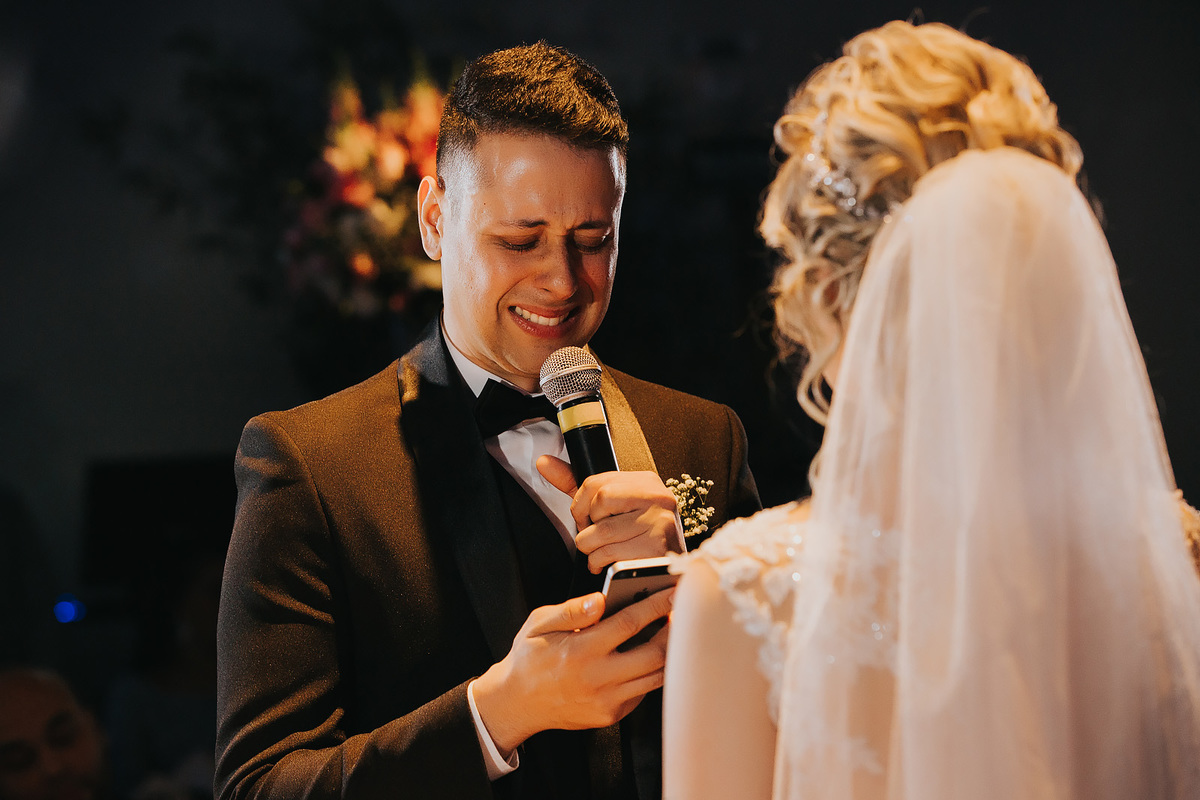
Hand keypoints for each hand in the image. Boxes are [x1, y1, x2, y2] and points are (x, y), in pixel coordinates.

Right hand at [471, 587, 673, 756]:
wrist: (517, 703)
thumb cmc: (529, 658)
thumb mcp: (539, 624)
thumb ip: (571, 609)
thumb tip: (600, 599)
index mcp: (581, 650)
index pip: (629, 623)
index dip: (656, 605)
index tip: (673, 592)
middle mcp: (597, 678)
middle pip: (653, 654)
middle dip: (672, 632)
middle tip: (679, 614)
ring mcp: (606, 701)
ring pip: (655, 677)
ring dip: (669, 655)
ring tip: (670, 635)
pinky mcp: (610, 715)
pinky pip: (643, 693)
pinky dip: (652, 674)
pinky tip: (649, 658)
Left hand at [537, 455, 684, 572]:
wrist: (665, 571)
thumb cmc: (636, 537)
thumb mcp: (609, 507)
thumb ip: (575, 485)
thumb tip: (543, 462)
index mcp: (645, 481)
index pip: (594, 482)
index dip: (580, 506)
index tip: (586, 520)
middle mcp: (657, 496)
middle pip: (600, 500)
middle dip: (587, 526)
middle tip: (595, 538)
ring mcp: (659, 521)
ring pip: (601, 532)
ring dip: (591, 549)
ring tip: (600, 553)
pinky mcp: (656, 547)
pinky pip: (609, 553)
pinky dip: (599, 563)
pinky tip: (608, 565)